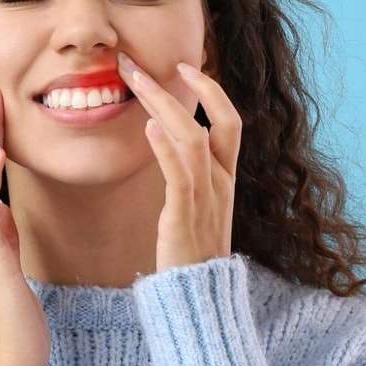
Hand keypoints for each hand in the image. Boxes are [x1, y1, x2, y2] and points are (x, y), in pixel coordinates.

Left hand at [117, 53, 241, 270]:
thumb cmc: (191, 256)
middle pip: (215, 121)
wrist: (200, 301)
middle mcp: (222, 184)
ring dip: (164, 106)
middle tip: (138, 64)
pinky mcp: (184, 218)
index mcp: (226, 180)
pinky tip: (147, 126)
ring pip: (194, 140)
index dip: (211, 90)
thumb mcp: (196, 210)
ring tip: (135, 82)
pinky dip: (165, 148)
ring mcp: (207, 200)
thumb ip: (188, 178)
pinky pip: (180, 176)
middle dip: (181, 86)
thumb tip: (166, 147)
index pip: (230, 122)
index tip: (184, 65)